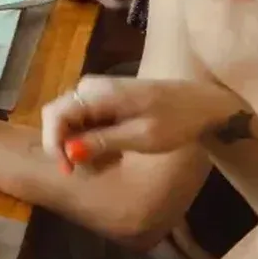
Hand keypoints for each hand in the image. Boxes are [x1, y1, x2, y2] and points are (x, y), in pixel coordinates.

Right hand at [41, 73, 243, 172]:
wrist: (203, 103)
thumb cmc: (177, 120)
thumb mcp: (141, 137)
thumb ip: (102, 142)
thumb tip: (69, 152)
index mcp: (98, 93)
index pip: (55, 115)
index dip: (54, 144)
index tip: (69, 171)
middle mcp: (91, 87)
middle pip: (60, 119)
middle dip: (70, 148)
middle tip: (96, 169)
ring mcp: (97, 92)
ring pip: (71, 123)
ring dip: (83, 146)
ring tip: (113, 160)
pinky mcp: (105, 99)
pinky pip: (85, 121)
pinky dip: (93, 140)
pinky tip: (115, 151)